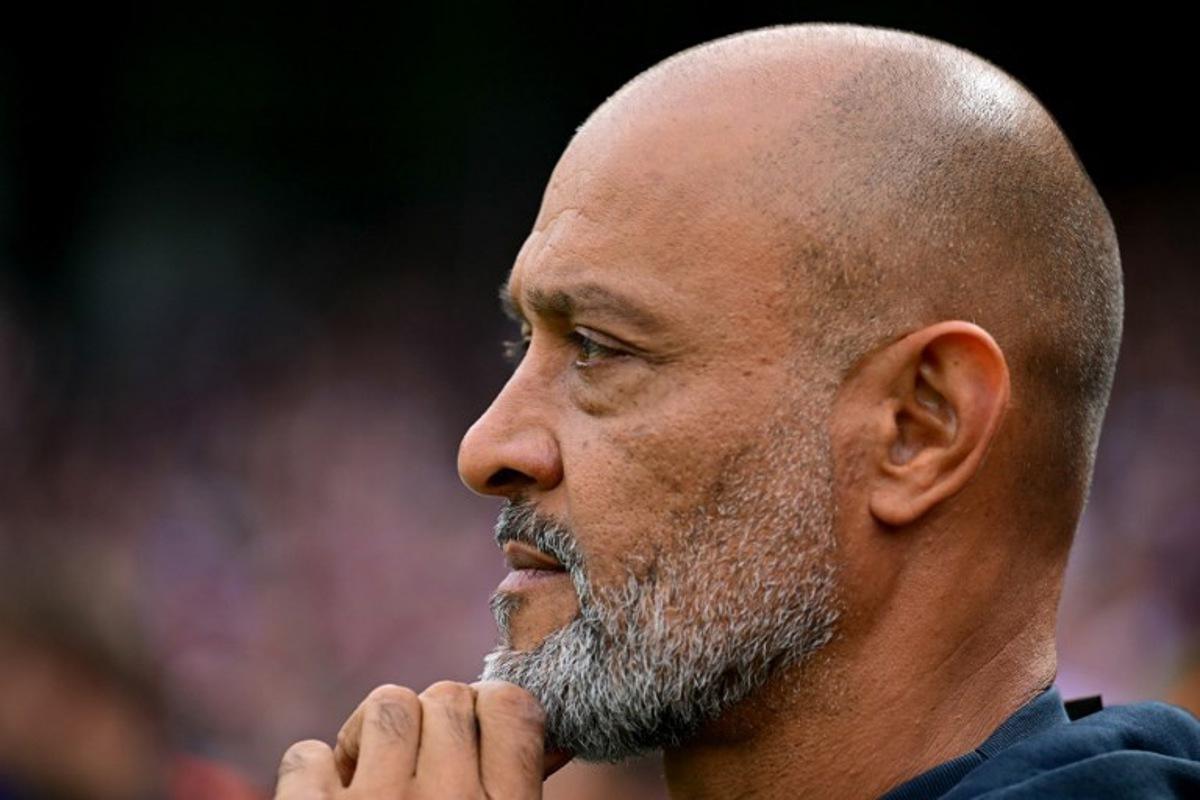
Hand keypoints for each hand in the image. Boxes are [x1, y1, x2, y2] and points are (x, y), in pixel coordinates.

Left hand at [273, 680, 572, 798]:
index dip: (489, 711)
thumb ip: (518, 784)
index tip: (472, 739)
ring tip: (374, 785)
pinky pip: (309, 755)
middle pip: (445, 695)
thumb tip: (553, 732)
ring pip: (386, 705)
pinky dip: (313, 779)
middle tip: (419, 775)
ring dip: (374, 740)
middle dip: (430, 728)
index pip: (511, 704)